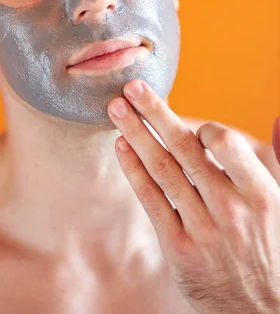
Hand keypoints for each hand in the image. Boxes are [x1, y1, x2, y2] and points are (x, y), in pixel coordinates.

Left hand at [108, 80, 279, 313]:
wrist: (263, 312)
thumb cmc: (270, 249)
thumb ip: (271, 163)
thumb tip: (277, 121)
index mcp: (260, 193)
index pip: (225, 143)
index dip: (203, 125)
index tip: (190, 122)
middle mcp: (230, 208)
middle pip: (184, 148)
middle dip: (154, 113)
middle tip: (131, 87)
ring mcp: (202, 228)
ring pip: (162, 169)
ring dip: (136, 134)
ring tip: (116, 109)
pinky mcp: (179, 248)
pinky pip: (151, 201)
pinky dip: (134, 171)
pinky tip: (121, 148)